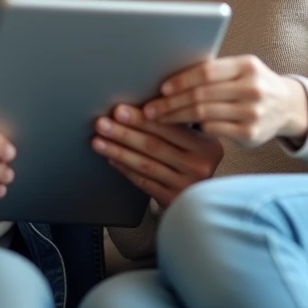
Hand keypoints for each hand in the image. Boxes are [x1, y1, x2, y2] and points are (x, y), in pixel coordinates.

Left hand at [92, 104, 223, 207]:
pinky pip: (144, 182)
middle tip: (103, 123)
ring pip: (145, 165)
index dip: (142, 119)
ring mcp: (185, 185)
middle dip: (124, 133)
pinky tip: (112, 159)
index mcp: (206, 146)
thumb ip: (178, 125)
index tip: (120, 110)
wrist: (208, 199)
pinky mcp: (172, 200)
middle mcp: (198, 166)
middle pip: (154, 146)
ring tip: (99, 141)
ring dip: (118, 151)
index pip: (169, 129)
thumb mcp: (200, 142)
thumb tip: (140, 106)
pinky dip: (125, 169)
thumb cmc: (198, 160)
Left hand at [143, 55, 307, 148]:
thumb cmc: (253, 84)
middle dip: (171, 103)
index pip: (208, 71)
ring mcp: (253, 112)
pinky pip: (213, 130)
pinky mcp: (250, 134)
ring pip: (204, 115)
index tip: (162, 88)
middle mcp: (252, 88)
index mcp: (247, 66)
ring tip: (157, 118)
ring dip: (175, 117)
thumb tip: (170, 76)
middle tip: (150, 108)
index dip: (182, 80)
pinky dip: (194, 129)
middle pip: (202, 95)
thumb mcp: (241, 69)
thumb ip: (214, 71)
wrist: (288, 105)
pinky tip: (179, 128)